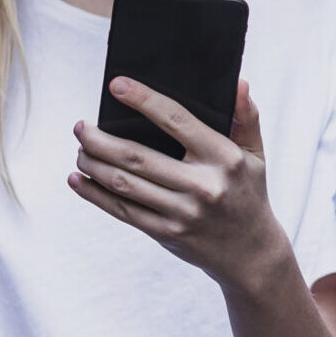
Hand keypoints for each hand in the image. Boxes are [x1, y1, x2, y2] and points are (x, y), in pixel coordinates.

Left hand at [69, 79, 288, 290]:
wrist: (252, 252)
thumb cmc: (249, 193)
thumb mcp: (256, 154)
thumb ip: (247, 117)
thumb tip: (238, 84)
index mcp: (225, 158)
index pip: (177, 120)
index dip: (144, 100)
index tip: (117, 86)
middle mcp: (203, 185)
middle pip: (138, 156)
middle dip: (101, 139)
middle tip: (81, 126)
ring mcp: (183, 212)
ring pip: (125, 183)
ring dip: (94, 164)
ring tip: (80, 150)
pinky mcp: (167, 233)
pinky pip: (123, 211)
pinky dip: (95, 194)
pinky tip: (79, 179)